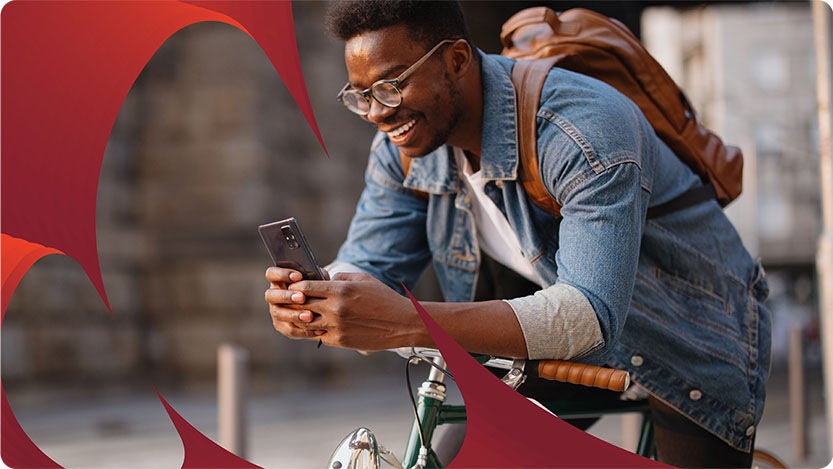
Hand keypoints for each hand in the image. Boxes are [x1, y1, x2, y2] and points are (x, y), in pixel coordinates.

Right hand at [264, 266, 326, 339]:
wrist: (319, 306)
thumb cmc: (315, 287)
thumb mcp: (316, 279)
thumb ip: (315, 275)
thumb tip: (317, 274)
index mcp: (279, 280)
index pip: (271, 274)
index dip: (282, 274)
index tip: (299, 276)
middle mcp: (274, 296)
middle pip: (271, 295)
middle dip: (286, 296)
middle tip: (302, 297)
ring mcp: (276, 312)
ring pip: (279, 314)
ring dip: (294, 315)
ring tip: (310, 316)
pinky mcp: (282, 326)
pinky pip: (290, 330)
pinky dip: (305, 330)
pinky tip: (318, 329)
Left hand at [284, 272, 422, 350]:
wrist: (401, 323)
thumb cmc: (384, 298)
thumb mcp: (363, 279)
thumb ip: (341, 277)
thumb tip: (323, 279)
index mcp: (340, 290)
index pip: (305, 287)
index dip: (296, 286)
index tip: (295, 286)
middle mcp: (336, 308)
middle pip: (301, 305)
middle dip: (296, 302)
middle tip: (294, 301)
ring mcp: (336, 326)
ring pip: (307, 322)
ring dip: (305, 318)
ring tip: (307, 314)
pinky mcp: (340, 340)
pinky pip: (320, 336)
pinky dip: (319, 331)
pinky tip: (324, 326)